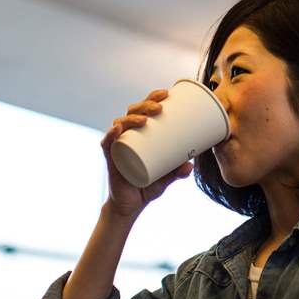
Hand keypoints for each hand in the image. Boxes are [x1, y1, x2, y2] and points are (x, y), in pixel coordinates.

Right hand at [100, 89, 193, 216]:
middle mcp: (128, 135)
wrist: (131, 205)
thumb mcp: (166, 177)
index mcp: (141, 133)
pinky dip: (111, 135)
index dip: (153, 97)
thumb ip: (177, 172)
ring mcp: (118, 145)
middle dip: (145, 104)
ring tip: (145, 119)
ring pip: (120, 122)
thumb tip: (191, 165)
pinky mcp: (110, 158)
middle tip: (160, 107)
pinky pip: (107, 143)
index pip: (145, 108)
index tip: (167, 92)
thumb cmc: (148, 185)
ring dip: (132, 117)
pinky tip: (117, 129)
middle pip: (133, 111)